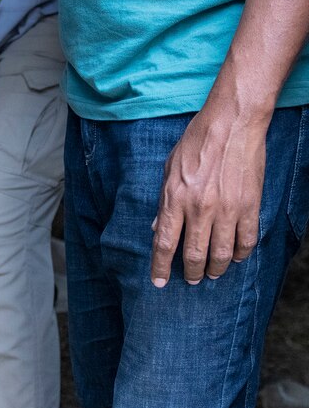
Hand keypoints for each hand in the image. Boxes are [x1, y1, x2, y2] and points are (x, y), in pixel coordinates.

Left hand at [151, 106, 267, 286]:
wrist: (231, 125)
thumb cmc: (195, 143)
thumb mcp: (168, 171)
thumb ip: (163, 203)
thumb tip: (157, 229)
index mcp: (175, 200)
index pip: (164, 244)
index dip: (160, 267)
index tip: (159, 283)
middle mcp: (199, 209)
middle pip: (193, 255)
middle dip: (190, 273)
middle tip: (191, 280)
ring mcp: (227, 209)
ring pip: (222, 254)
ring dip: (217, 269)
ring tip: (213, 274)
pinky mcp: (250, 206)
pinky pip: (247, 240)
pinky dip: (242, 254)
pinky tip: (237, 257)